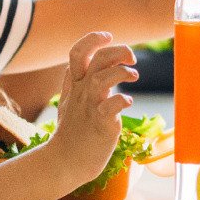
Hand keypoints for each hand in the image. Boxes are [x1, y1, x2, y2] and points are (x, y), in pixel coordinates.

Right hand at [46, 33, 135, 187]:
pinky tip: (128, 102)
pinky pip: (109, 107)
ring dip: (121, 72)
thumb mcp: (71, 100)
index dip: (92, 40)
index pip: (77, 52)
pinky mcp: (100, 125)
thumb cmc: (72, 131)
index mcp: (75, 85)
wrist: (66, 162)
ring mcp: (90, 108)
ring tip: (133, 76)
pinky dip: (121, 100)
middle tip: (132, 57)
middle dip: (116, 51)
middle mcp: (81, 93)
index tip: (108, 37)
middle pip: (96, 60)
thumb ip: (78, 80)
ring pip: (100, 80)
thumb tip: (91, 60)